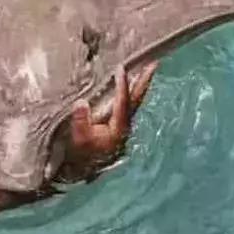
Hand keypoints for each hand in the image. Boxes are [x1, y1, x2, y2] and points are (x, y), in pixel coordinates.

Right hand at [60, 62, 156, 179]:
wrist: (82, 170)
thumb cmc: (81, 154)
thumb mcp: (79, 139)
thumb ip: (81, 122)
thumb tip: (81, 103)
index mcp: (118, 128)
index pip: (122, 102)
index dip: (122, 85)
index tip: (120, 68)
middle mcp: (124, 126)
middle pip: (136, 100)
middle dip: (144, 81)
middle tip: (154, 63)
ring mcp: (122, 125)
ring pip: (133, 101)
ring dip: (139, 84)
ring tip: (145, 67)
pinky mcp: (117, 125)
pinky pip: (126, 103)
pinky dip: (130, 91)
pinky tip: (130, 83)